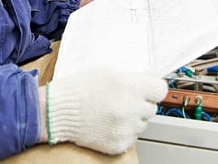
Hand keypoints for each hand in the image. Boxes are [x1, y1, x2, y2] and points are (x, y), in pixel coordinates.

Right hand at [45, 69, 166, 154]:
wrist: (57, 111)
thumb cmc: (79, 88)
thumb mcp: (107, 72)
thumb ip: (131, 76)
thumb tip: (151, 78)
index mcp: (128, 86)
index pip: (160, 89)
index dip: (154, 88)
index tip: (150, 88)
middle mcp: (130, 108)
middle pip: (152, 107)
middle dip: (140, 102)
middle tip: (124, 98)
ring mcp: (125, 129)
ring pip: (142, 123)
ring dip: (132, 117)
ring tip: (113, 109)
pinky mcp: (119, 144)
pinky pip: (131, 136)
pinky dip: (123, 130)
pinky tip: (108, 121)